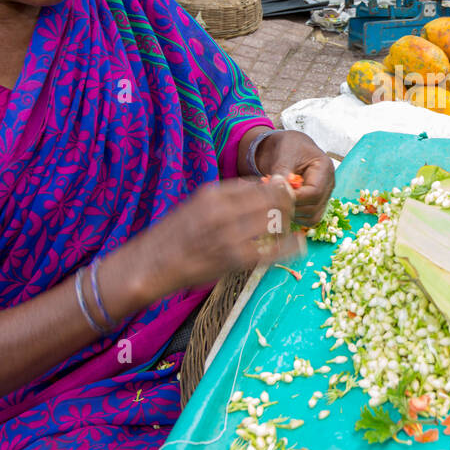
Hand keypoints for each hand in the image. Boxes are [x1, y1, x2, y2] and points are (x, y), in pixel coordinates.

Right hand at [132, 178, 301, 298]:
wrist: (151, 265)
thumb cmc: (173, 235)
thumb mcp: (195, 204)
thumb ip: (225, 197)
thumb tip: (255, 189)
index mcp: (213, 194)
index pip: (257, 184)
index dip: (275, 188)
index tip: (283, 193)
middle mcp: (223, 211)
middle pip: (272, 199)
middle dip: (287, 202)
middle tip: (291, 209)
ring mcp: (230, 236)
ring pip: (275, 222)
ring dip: (287, 223)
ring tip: (288, 227)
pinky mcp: (234, 260)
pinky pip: (272, 252)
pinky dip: (290, 248)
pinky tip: (299, 245)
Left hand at [253, 129, 335, 226]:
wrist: (288, 148)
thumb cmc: (288, 147)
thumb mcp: (284, 154)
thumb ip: (282, 170)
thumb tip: (279, 188)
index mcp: (325, 168)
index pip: (314, 192)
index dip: (295, 198)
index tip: (276, 194)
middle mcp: (328, 185)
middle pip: (314, 208)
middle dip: (291, 206)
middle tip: (272, 199)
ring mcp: (324, 196)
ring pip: (312, 218)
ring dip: (292, 214)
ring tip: (277, 201)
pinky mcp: (316, 204)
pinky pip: (308, 219)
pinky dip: (295, 217)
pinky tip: (282, 205)